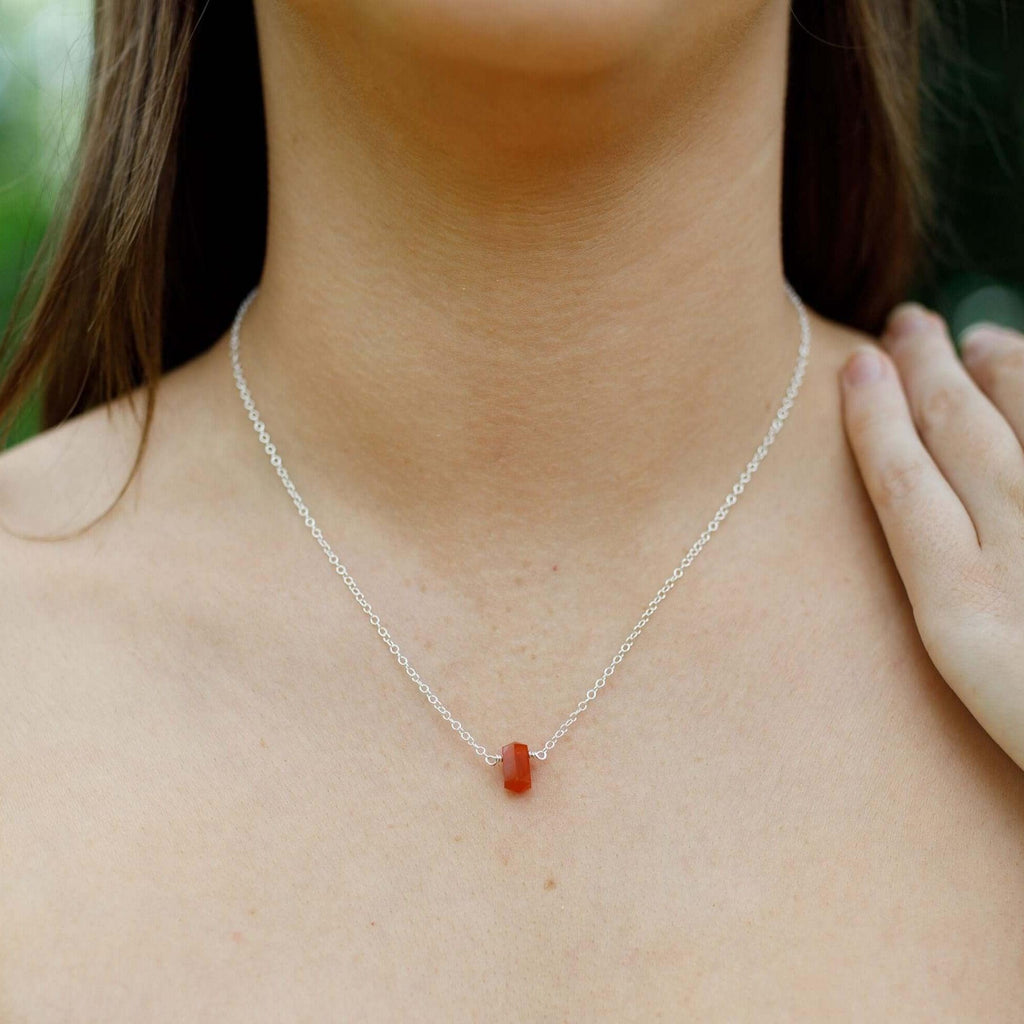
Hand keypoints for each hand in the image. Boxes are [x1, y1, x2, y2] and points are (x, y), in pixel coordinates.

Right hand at [840, 304, 1023, 771]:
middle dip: (926, 371)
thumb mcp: (985, 678)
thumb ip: (957, 590)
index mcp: (962, 608)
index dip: (872, 417)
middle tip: (905, 325)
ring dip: (999, 370)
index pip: (901, 481)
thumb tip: (939, 534)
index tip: (852, 365)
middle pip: (959, 434)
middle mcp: (1015, 552)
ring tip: (977, 339)